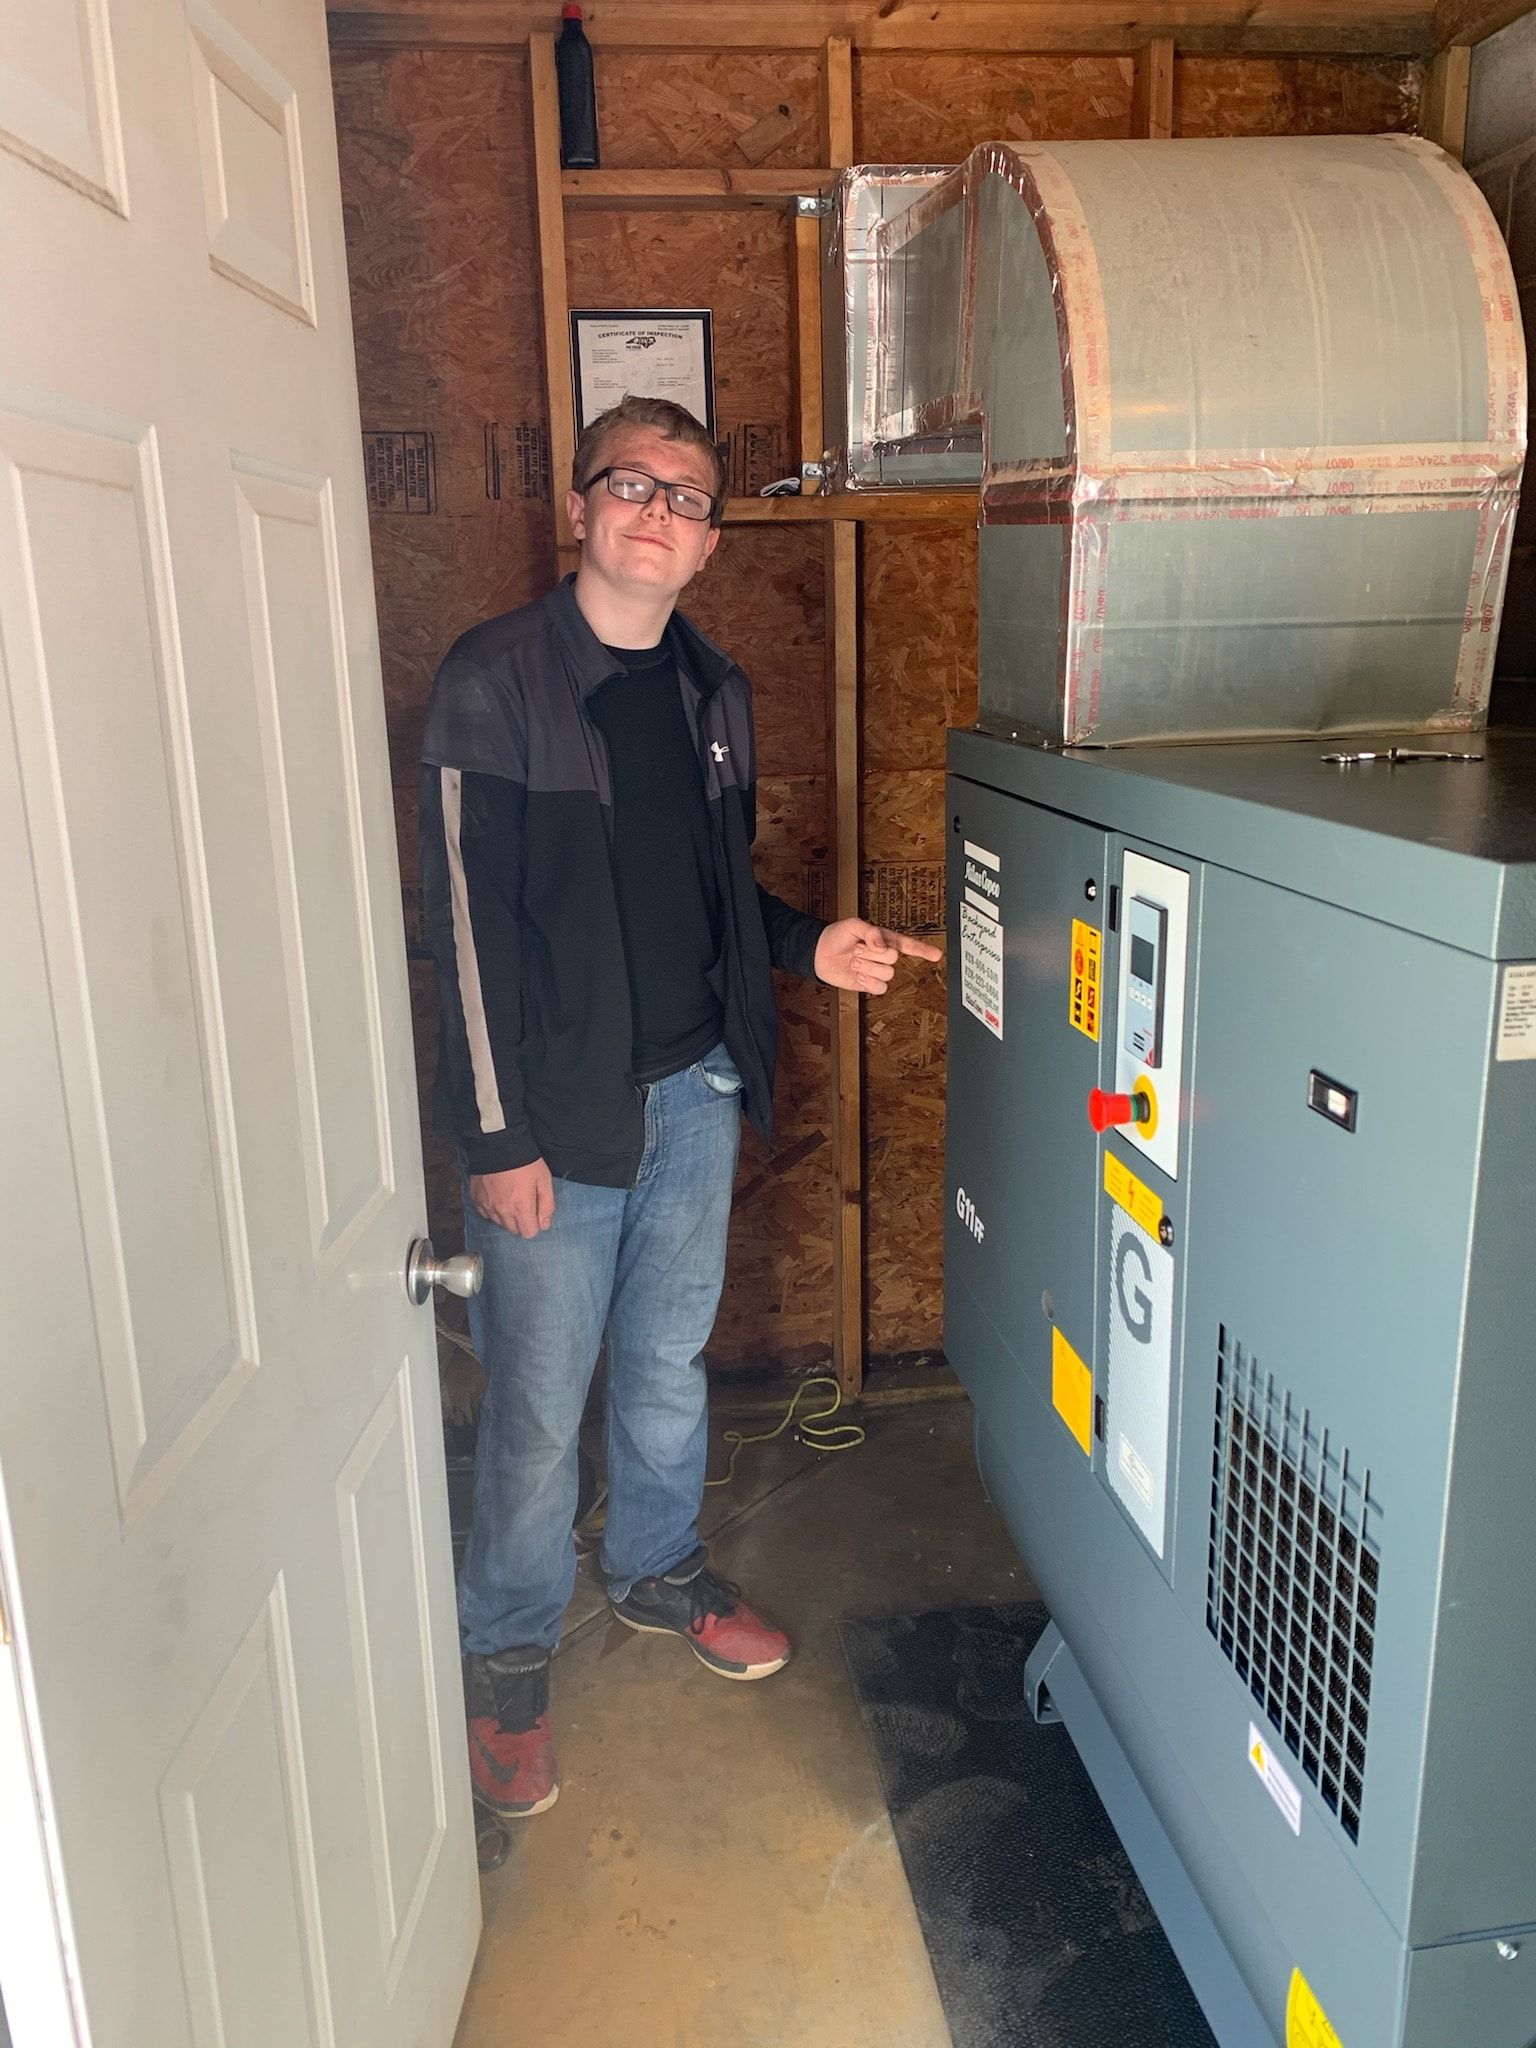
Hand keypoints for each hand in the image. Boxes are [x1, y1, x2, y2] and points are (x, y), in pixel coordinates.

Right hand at [469, 1159, 555, 1238]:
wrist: (498, 1145)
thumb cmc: (525, 1162)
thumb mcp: (544, 1181)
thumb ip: (547, 1206)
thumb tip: (544, 1225)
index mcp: (521, 1208)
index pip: (528, 1233)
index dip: (534, 1223)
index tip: (534, 1210)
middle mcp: (502, 1212)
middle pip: (514, 1230)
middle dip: (521, 1220)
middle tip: (523, 1201)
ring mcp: (487, 1206)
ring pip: (499, 1222)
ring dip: (506, 1215)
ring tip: (509, 1195)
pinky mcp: (476, 1199)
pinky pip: (486, 1213)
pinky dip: (492, 1208)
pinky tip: (497, 1194)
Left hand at [814, 917, 942, 994]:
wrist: (819, 953)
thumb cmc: (837, 936)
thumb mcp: (853, 925)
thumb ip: (871, 932)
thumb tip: (882, 945)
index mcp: (883, 939)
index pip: (907, 944)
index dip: (922, 949)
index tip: (937, 954)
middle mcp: (883, 955)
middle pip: (893, 958)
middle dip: (872, 953)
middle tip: (856, 949)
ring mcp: (877, 970)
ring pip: (887, 973)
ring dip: (867, 967)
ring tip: (854, 960)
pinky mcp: (869, 984)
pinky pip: (880, 988)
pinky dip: (868, 981)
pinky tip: (858, 975)